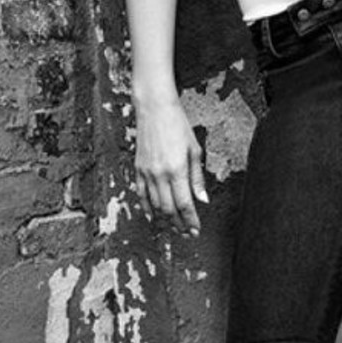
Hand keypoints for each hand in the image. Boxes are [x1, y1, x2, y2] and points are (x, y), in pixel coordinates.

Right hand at [133, 99, 207, 236]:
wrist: (154, 109)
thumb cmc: (178, 126)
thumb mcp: (195, 150)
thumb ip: (197, 178)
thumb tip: (202, 199)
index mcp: (177, 169)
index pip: (184, 204)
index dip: (190, 220)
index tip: (195, 231)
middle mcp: (160, 174)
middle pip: (169, 209)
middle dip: (179, 224)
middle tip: (187, 233)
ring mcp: (147, 172)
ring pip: (155, 204)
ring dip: (165, 219)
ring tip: (175, 227)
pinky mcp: (138, 168)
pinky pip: (141, 194)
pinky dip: (147, 208)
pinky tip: (153, 216)